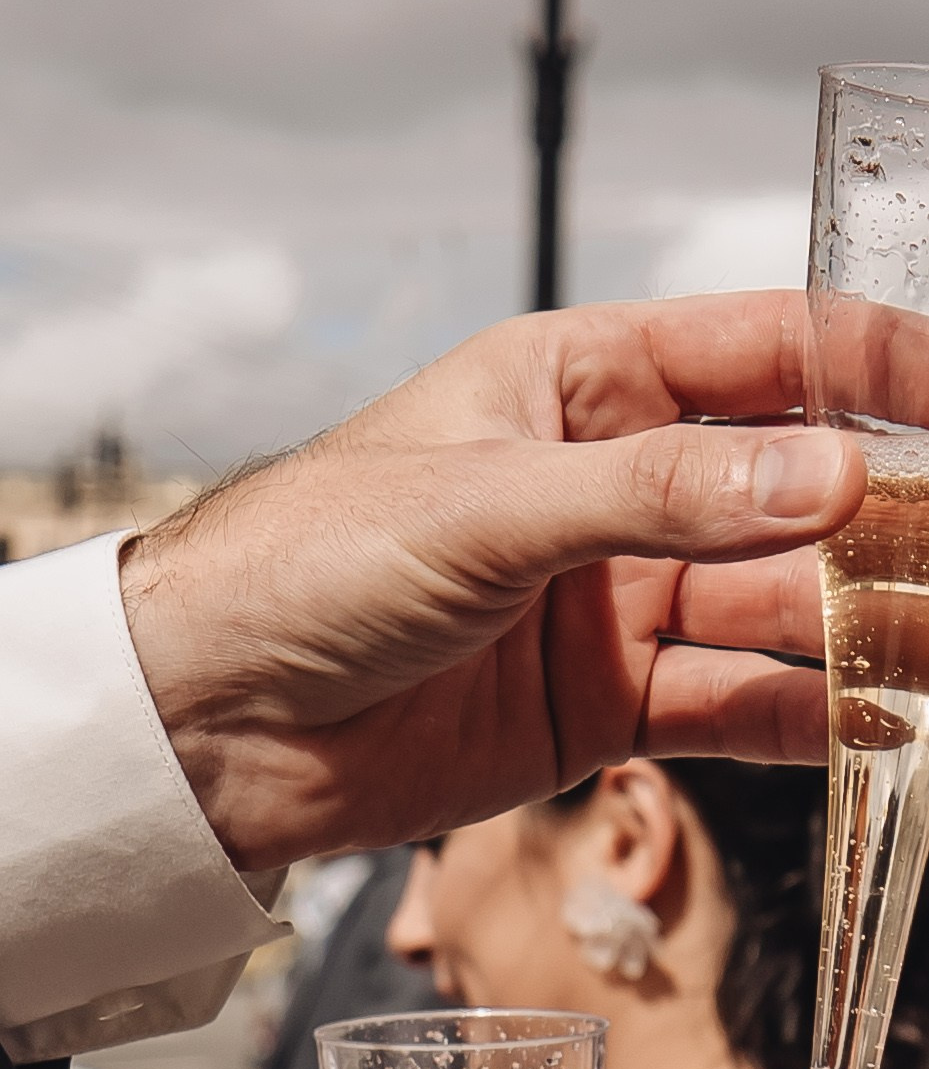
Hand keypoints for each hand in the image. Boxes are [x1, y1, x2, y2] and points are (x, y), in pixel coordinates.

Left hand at [121, 290, 863, 868]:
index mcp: (580, 382)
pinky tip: (881, 718)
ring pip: (785, 603)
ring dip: (874, 622)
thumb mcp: (486, 507)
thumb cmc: (305, 561)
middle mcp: (615, 482)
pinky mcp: (604, 703)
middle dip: (896, 516)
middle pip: (801, 489)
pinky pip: (739, 703)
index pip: (770, 350)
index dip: (881, 371)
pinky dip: (813, 715)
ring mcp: (616, 596)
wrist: (208, 716)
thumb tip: (827, 478)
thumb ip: (660, 495)